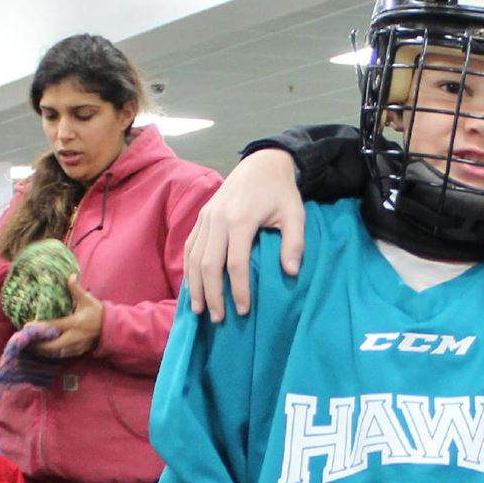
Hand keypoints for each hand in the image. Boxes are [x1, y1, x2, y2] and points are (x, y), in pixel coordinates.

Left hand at [33, 277, 103, 359]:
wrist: (112, 328)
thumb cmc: (98, 313)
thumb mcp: (88, 300)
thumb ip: (76, 289)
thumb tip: (70, 276)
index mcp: (75, 323)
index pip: (54, 326)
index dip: (40, 327)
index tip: (26, 326)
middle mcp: (74, 336)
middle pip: (52, 345)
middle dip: (37, 345)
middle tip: (25, 341)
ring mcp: (76, 346)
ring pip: (56, 353)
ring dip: (42, 351)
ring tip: (30, 347)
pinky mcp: (78, 351)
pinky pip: (61, 355)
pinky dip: (51, 354)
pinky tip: (43, 351)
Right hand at [185, 150, 306, 320]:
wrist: (260, 164)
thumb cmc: (280, 192)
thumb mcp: (295, 214)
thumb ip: (294, 243)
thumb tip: (290, 272)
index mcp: (241, 219)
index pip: (235, 263)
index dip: (238, 290)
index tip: (244, 310)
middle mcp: (218, 219)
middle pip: (208, 265)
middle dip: (213, 295)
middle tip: (219, 319)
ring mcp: (206, 218)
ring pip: (193, 258)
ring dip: (195, 287)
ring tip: (200, 310)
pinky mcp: (200, 218)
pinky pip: (189, 247)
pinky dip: (188, 269)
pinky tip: (192, 287)